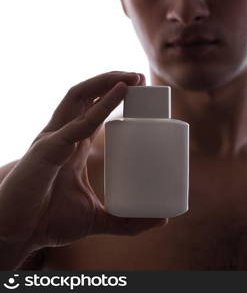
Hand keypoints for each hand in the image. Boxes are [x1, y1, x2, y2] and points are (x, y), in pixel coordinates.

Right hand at [0, 71, 167, 253]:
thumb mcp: (97, 219)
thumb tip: (163, 221)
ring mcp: (53, 139)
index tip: (142, 94)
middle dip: (111, 81)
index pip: (95, 112)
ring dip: (104, 83)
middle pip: (87, 97)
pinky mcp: (46, 150)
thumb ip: (127, 222)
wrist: (17, 236)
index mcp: (74, 146)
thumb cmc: (49, 222)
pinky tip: (118, 94)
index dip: (114, 98)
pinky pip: (76, 124)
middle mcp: (63, 136)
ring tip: (130, 77)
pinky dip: (98, 109)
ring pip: (78, 99)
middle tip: (140, 77)